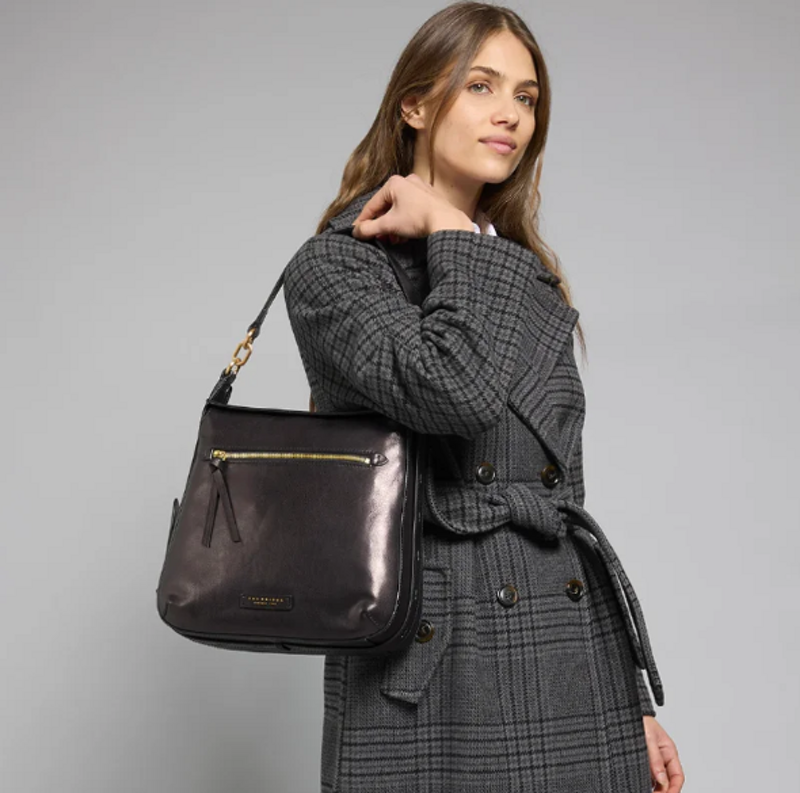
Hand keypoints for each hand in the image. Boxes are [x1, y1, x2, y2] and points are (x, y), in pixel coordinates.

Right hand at [351, 174, 473, 243]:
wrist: (446, 222)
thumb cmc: (419, 218)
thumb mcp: (389, 225)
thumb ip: (369, 228)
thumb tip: (356, 232)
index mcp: (395, 183)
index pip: (373, 204)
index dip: (364, 220)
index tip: (358, 231)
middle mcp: (408, 181)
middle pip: (387, 207)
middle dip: (382, 225)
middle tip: (378, 238)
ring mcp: (421, 189)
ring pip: (400, 209)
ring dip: (393, 226)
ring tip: (392, 239)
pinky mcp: (430, 198)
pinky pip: (412, 210)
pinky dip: (405, 222)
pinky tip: (404, 235)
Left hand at [643, 715, 683, 790]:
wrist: (624, 709)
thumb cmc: (639, 718)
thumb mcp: (648, 738)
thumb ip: (655, 759)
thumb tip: (662, 780)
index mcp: (669, 751)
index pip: (677, 776)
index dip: (674, 788)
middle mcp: (662, 757)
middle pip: (668, 781)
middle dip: (663, 791)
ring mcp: (652, 759)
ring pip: (657, 780)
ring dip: (654, 788)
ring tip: (646, 791)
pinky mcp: (641, 759)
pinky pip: (647, 775)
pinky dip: (646, 782)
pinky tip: (640, 785)